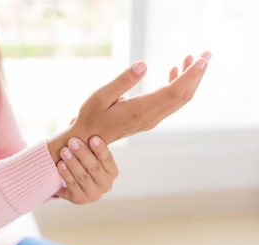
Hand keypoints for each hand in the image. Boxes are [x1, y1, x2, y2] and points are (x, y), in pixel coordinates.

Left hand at [55, 136, 117, 203]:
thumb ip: (86, 136)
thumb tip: (75, 119)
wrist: (73, 180)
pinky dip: (66, 175)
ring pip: (82, 177)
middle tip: (72, 141)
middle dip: (83, 153)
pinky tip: (60, 164)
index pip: (107, 159)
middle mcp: (105, 184)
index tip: (92, 138)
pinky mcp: (80, 199)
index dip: (100, 149)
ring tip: (64, 151)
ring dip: (73, 163)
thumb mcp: (87, 148)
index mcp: (112, 171)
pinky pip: (72, 186)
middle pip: (94, 168)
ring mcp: (93, 194)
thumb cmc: (82, 158)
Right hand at [69, 52, 210, 143]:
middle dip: (197, 75)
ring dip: (189, 80)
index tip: (202, 59)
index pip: (174, 91)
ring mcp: (151, 119)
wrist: (89, 139)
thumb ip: (122, 80)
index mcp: (140, 110)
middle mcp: (150, 117)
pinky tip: (173, 72)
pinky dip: (178, 87)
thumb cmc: (91, 116)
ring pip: (179, 100)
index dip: (190, 75)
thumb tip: (144, 64)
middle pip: (183, 96)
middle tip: (205, 54)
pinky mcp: (149, 119)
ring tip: (190, 59)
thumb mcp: (101, 96)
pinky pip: (171, 103)